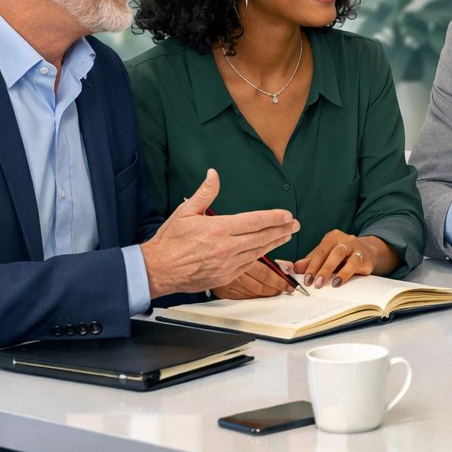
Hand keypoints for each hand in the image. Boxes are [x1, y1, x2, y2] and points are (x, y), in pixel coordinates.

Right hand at [140, 169, 297, 297]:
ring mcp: (227, 264)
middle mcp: (227, 247)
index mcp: (219, 228)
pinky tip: (265, 251)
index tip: (286, 215)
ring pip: (258, 252)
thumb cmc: (170, 241)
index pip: (255, 221)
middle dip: (281, 229)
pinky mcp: (225, 277)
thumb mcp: (185, 211)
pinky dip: (259, 257)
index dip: (274, 217)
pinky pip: (247, 266)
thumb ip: (205, 193)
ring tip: (285, 235)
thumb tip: (213, 174)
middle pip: (262, 237)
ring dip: (274, 243)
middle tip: (295, 224)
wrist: (157, 269)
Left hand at [293, 230, 394, 287]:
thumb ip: (311, 262)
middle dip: (321, 268)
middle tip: (314, 283)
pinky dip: (345, 274)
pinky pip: (355, 263)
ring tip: (325, 284)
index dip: (311, 266)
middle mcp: (344, 239)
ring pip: (342, 255)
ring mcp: (356, 246)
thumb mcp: (326, 258)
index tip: (306, 280)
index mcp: (332, 237)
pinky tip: (337, 282)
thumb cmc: (342, 257)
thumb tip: (295, 268)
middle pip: (330, 252)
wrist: (367, 253)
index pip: (320, 251)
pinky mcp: (365, 256)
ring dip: (332, 270)